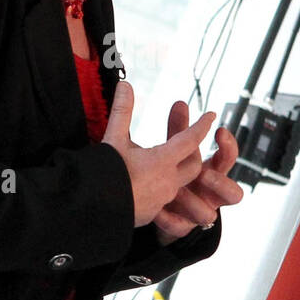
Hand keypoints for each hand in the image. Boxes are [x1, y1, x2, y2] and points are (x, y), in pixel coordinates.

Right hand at [101, 81, 214, 226]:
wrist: (90, 207)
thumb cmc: (104, 173)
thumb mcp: (113, 139)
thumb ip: (122, 112)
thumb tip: (126, 85)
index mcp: (162, 161)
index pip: (190, 140)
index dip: (201, 125)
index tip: (210, 115)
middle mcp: (167, 182)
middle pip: (192, 165)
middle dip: (192, 152)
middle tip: (189, 142)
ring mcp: (161, 201)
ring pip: (178, 184)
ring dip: (176, 173)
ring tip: (165, 165)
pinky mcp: (151, 214)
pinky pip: (163, 201)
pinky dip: (160, 189)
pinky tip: (148, 187)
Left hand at [152, 102, 243, 244]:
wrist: (155, 210)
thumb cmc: (172, 175)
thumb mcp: (174, 152)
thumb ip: (177, 130)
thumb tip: (179, 102)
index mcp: (210, 172)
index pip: (228, 158)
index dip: (228, 146)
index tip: (219, 130)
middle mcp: (210, 194)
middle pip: (233, 192)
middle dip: (218, 182)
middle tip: (202, 173)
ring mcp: (198, 213)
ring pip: (210, 215)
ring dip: (195, 203)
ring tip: (177, 194)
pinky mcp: (182, 228)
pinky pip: (181, 228)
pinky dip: (170, 221)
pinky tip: (157, 213)